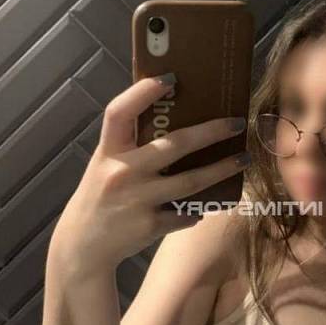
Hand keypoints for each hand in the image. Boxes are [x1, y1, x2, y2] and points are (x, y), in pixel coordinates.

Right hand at [51, 76, 248, 271]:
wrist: (83, 246)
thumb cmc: (101, 196)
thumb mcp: (106, 165)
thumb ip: (131, 146)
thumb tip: (176, 120)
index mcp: (108, 151)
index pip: (119, 112)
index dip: (142, 92)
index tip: (171, 78)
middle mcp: (121, 172)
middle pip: (174, 145)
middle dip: (211, 132)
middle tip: (237, 123)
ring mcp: (136, 200)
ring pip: (190, 181)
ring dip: (221, 170)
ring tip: (242, 160)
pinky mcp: (149, 226)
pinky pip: (185, 214)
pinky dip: (198, 210)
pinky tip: (207, 206)